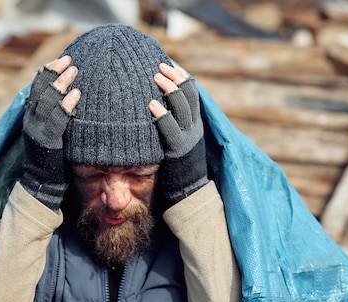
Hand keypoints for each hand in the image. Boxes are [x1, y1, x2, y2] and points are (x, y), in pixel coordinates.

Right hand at [21, 56, 79, 209]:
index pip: (37, 88)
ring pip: (47, 101)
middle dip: (55, 72)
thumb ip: (56, 117)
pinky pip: (57, 120)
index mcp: (31, 117)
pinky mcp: (47, 142)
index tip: (62, 59)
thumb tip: (72, 99)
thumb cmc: (53, 159)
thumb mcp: (52, 133)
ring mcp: (37, 131)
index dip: (48, 72)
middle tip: (70, 61)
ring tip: (74, 71)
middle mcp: (31, 121)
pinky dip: (66, 106)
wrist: (42, 185)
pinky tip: (76, 96)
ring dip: (61, 84)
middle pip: (40, 90)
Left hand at [149, 63, 207, 205]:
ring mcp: (188, 138)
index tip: (168, 64)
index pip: (193, 93)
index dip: (182, 77)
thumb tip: (153, 106)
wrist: (189, 192)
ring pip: (183, 107)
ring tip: (155, 77)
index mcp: (196, 123)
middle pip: (189, 95)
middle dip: (175, 77)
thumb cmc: (178, 166)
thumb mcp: (179, 140)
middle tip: (159, 66)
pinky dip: (162, 115)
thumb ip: (172, 124)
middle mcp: (195, 127)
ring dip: (169, 89)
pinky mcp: (178, 150)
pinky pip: (171, 129)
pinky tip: (151, 105)